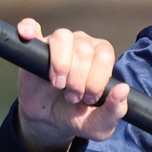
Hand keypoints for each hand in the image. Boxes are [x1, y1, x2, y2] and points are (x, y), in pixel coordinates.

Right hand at [13, 19, 127, 151]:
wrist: (49, 121)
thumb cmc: (78, 116)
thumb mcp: (100, 124)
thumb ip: (115, 110)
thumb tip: (123, 89)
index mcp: (101, 56)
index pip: (104, 56)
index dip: (97, 79)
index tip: (88, 98)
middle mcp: (82, 44)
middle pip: (84, 49)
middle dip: (78, 80)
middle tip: (72, 97)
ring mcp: (58, 43)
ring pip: (62, 37)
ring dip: (61, 65)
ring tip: (58, 84)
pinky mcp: (36, 46)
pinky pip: (31, 27)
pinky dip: (28, 28)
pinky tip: (27, 35)